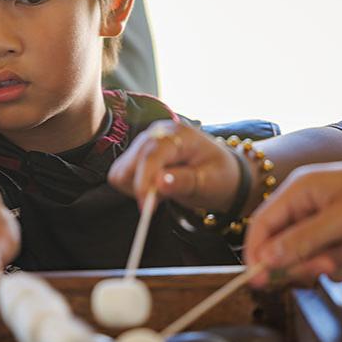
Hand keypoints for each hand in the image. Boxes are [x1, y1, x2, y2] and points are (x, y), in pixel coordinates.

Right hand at [108, 120, 239, 212]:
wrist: (221, 174)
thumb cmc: (219, 176)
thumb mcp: (209, 182)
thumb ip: (184, 181)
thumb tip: (159, 183)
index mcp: (178, 134)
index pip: (151, 155)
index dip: (144, 182)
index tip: (146, 207)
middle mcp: (157, 133)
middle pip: (132, 161)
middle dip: (141, 187)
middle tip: (157, 204)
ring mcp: (145, 142)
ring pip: (122, 169)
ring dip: (136, 188)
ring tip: (162, 193)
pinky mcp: (137, 154)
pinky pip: (121, 174)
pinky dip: (133, 187)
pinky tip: (155, 189)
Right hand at [243, 157, 341, 285]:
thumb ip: (301, 240)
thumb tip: (265, 259)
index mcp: (299, 191)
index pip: (262, 225)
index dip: (256, 252)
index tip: (258, 279)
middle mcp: (308, 208)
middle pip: (283, 248)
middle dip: (305, 261)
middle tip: (325, 265)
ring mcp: (328, 226)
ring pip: (311, 261)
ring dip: (337, 262)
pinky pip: (334, 265)